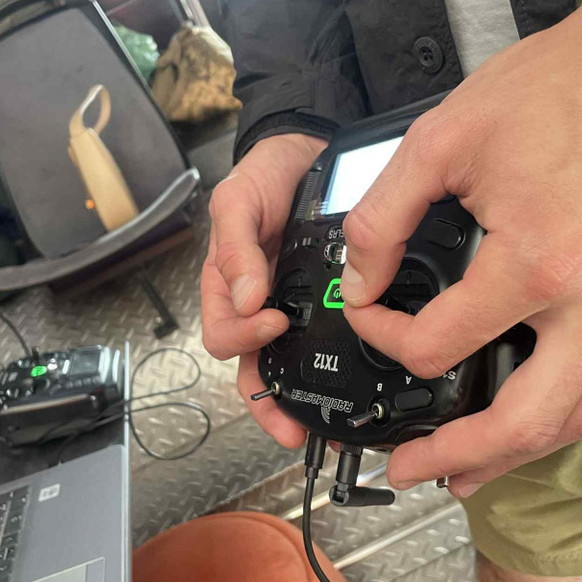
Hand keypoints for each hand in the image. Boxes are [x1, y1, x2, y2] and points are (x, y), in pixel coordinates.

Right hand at [201, 133, 327, 447]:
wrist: (309, 152)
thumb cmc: (263, 175)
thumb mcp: (237, 202)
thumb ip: (235, 248)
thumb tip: (245, 299)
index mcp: (228, 289)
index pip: (225, 336)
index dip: (246, 339)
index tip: (274, 321)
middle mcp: (259, 306)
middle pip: (256, 370)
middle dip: (274, 405)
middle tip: (298, 429)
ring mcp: (293, 307)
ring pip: (291, 366)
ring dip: (306, 398)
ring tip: (330, 426)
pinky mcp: (326, 302)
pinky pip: (327, 342)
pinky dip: (337, 365)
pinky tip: (356, 378)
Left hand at [339, 0, 581, 495]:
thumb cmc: (555, 91)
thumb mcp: (442, 140)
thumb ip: (385, 215)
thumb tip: (361, 276)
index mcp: (536, 261)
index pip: (438, 343)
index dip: (383, 336)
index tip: (365, 312)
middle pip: (523, 419)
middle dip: (458, 455)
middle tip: (406, 469)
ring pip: (570, 417)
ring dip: (512, 454)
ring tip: (459, 471)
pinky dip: (551, 419)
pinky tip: (515, 422)